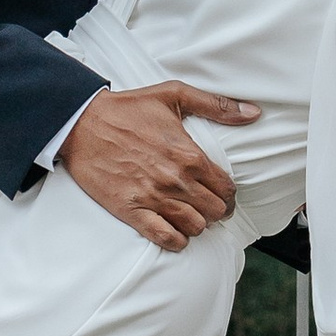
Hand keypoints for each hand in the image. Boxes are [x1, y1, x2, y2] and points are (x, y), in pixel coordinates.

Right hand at [57, 83, 256, 249]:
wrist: (82, 124)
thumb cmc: (128, 109)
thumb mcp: (174, 95)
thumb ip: (216, 105)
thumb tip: (253, 113)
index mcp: (189, 155)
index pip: (227, 188)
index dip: (229, 194)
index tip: (222, 193)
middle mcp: (175, 180)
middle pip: (215, 211)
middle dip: (216, 210)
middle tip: (208, 206)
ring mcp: (153, 198)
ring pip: (195, 227)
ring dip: (197, 224)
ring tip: (191, 216)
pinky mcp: (131, 211)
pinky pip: (165, 238)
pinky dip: (176, 240)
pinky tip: (175, 232)